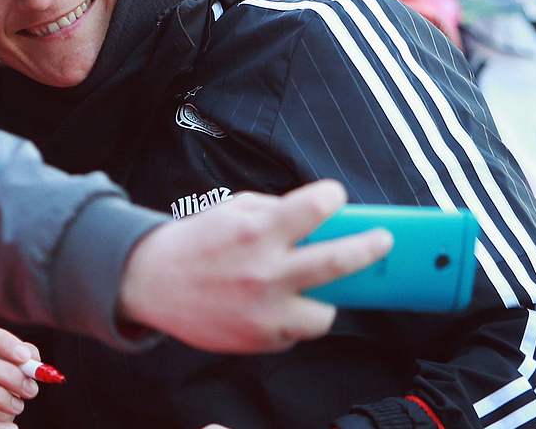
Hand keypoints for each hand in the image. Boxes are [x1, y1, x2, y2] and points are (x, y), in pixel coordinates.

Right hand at [118, 180, 392, 352]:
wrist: (152, 282)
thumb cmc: (198, 242)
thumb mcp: (233, 210)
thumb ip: (276, 212)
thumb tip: (322, 219)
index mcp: (258, 229)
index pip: (318, 206)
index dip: (333, 197)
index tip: (337, 198)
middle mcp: (266, 271)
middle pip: (341, 261)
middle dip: (371, 247)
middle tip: (383, 242)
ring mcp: (264, 310)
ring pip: (326, 312)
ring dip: (326, 298)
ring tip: (315, 289)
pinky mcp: (259, 339)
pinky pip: (296, 331)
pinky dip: (292, 317)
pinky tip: (274, 305)